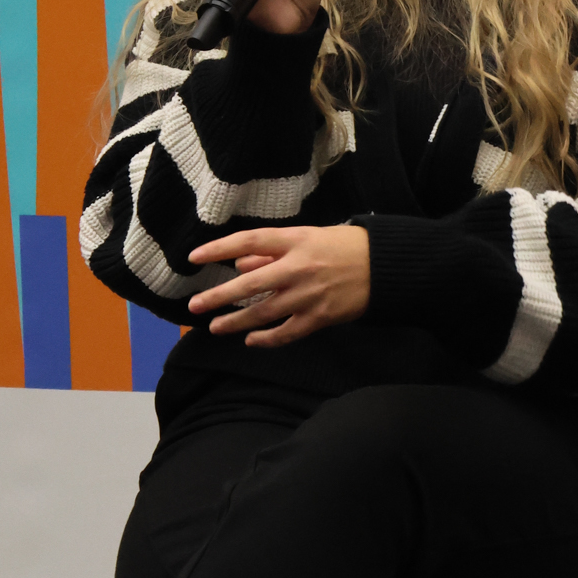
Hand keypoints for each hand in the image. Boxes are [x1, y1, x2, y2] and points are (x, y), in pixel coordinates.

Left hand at [187, 225, 369, 346]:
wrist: (382, 265)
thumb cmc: (342, 245)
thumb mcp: (307, 237)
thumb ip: (272, 252)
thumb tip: (239, 264)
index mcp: (294, 240)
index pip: (248, 242)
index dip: (219, 249)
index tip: (194, 257)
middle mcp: (297, 267)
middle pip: (250, 284)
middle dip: (219, 296)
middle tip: (194, 306)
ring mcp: (308, 295)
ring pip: (264, 312)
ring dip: (236, 321)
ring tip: (215, 327)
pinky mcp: (320, 317)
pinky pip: (286, 332)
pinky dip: (266, 339)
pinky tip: (250, 340)